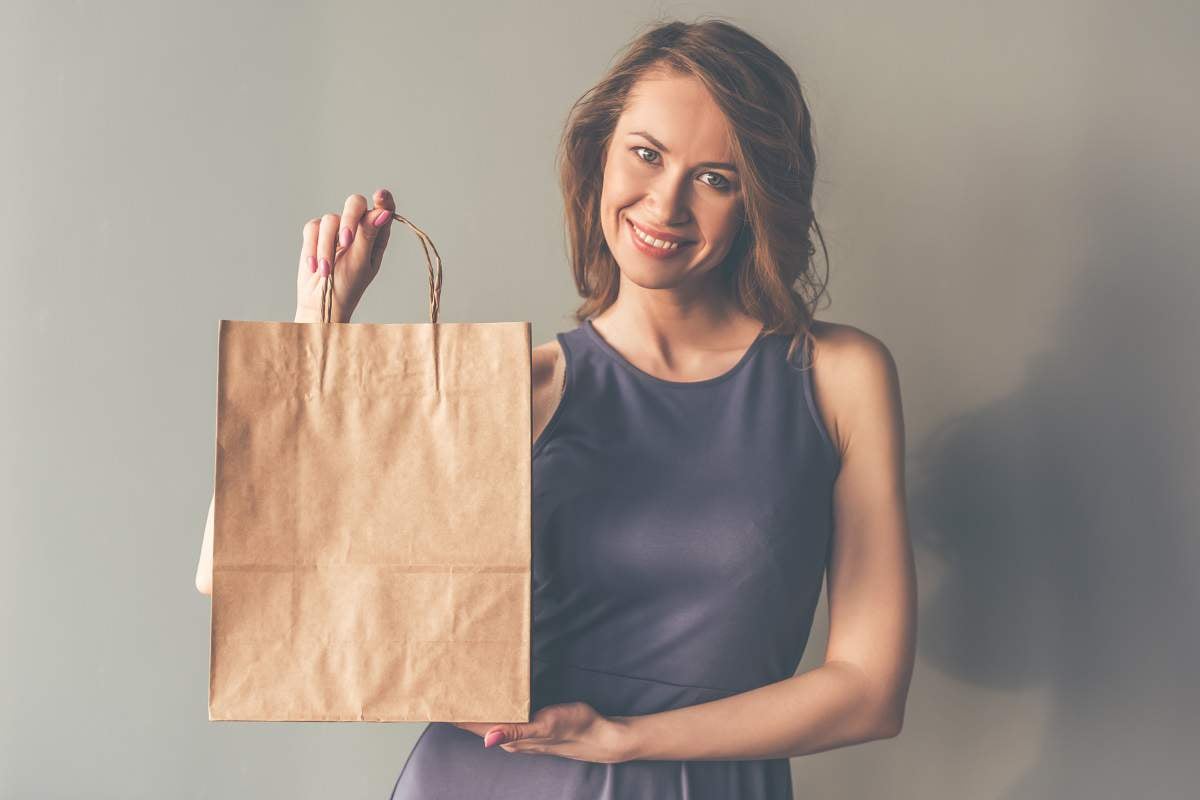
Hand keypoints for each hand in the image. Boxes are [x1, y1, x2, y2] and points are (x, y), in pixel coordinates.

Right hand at [295, 188, 395, 321]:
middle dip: (349, 218)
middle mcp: (358, 229)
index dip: (383, 199)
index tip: (380, 195)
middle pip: (355, 204)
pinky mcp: (316, 235)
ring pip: (330, 219)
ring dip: (326, 247)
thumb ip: (368, 235)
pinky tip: (314, 266)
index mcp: (376, 236)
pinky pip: (312, 227)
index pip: (383, 209)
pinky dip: (312, 247)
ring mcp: (336, 231)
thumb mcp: (361, 262)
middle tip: (346, 241)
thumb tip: (382, 212)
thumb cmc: (347, 287)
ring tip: (326, 271)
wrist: (321, 303)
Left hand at [452, 702, 632, 763]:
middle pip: (477, 723)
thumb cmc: (574, 728)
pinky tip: (489, 696)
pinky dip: (492, 705)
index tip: (435, 700)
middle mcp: (511, 738)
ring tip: (457, 689)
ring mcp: (520, 733)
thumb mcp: (546, 725)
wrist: (597, 735)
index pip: (474, 726)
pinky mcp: (529, 725)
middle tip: (442, 686)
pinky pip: (503, 715)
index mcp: (510, 739)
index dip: (454, 714)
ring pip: (489, 718)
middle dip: (459, 708)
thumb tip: (487, 739)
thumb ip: (516, 731)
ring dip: (474, 706)